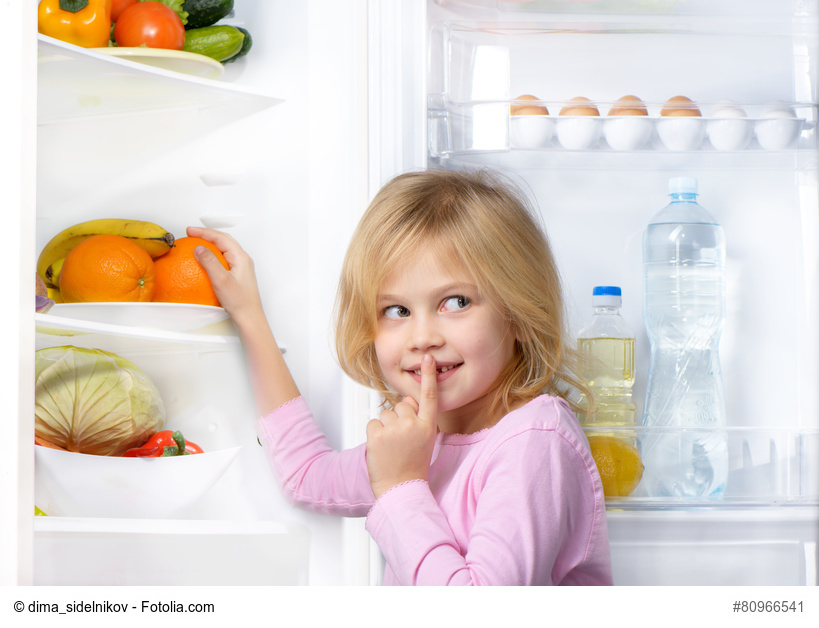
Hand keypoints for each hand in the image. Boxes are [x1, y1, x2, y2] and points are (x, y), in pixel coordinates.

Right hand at [187, 226, 263, 325]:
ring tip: (196, 243)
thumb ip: (210, 262)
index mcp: (241, 258)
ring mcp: (240, 267)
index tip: (190, 231)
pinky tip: (204, 261)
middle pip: (223, 240)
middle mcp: (242, 260)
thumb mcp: (221, 280)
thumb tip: (198, 248)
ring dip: (210, 244)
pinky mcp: (236, 274)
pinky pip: (223, 259)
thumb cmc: (239, 301)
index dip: (204, 232)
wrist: (249, 317)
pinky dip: (212, 255)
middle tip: (192, 233)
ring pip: (224, 249)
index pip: (221, 238)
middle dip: (207, 234)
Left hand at [365, 354, 437, 498]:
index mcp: (428, 427)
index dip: (428, 376)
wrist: (400, 489)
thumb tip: (407, 400)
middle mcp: (413, 425)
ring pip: (385, 414)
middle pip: (400, 405)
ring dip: (385, 428)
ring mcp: (395, 429)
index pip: (429, 396)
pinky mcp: (378, 435)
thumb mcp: (424, 441)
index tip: (427, 359)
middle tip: (401, 441)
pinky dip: (374, 434)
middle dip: (398, 418)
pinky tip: (381, 448)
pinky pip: (373, 423)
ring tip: (392, 447)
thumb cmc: (412, 467)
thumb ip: (417, 419)